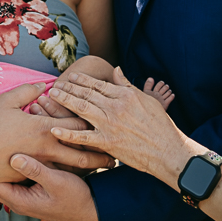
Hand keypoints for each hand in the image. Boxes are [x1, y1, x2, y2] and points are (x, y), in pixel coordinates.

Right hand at [0, 83, 113, 182]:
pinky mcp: (30, 175)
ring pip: (70, 166)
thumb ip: (28, 92)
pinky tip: (79, 176)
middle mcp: (45, 147)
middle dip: (99, 152)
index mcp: (42, 127)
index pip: (74, 125)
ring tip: (104, 167)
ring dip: (88, 166)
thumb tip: (43, 85)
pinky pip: (54, 174)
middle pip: (80, 151)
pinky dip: (69, 174)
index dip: (92, 124)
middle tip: (116, 155)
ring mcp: (38, 163)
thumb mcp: (8, 100)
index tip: (108, 123)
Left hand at [0, 155, 99, 220]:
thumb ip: (35, 170)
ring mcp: (23, 193)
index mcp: (19, 199)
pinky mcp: (30, 187)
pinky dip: (1, 165)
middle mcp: (17, 198)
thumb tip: (13, 157)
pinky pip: (10, 175)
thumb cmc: (74, 197)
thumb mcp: (56, 181)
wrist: (90, 208)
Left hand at [47, 67, 189, 187]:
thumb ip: (127, 85)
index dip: (82, 80)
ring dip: (65, 101)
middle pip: (87, 94)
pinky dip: (68, 133)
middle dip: (69, 88)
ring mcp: (110, 125)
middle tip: (56, 84)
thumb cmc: (160, 125)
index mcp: (124, 96)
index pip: (98, 84)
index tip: (71, 77)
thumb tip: (116, 69)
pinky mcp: (108, 143)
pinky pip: (83, 138)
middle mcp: (115, 107)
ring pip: (82, 109)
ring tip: (53, 96)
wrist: (168, 151)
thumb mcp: (146, 99)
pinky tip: (54, 129)